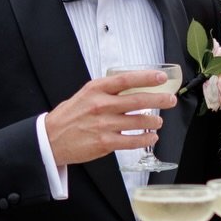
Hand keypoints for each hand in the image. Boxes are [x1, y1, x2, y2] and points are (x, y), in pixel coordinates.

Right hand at [44, 68, 174, 167]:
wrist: (51, 139)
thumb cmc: (70, 116)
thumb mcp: (86, 94)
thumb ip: (107, 91)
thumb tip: (133, 87)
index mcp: (96, 89)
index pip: (126, 79)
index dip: (147, 78)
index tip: (161, 78)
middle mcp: (101, 105)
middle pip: (138, 100)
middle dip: (159, 100)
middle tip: (170, 100)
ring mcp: (104, 125)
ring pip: (138, 121)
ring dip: (153, 121)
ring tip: (158, 121)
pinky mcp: (105, 143)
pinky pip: (132, 141)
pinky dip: (145, 139)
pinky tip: (151, 137)